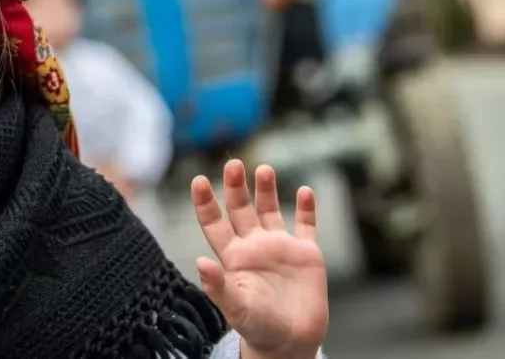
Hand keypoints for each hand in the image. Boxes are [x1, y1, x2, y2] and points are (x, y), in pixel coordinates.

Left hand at [191, 160, 327, 358]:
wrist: (290, 342)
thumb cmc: (257, 327)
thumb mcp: (235, 307)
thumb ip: (217, 286)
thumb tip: (200, 262)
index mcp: (232, 255)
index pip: (214, 222)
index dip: (205, 202)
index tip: (198, 180)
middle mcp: (253, 245)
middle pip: (240, 208)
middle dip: (236, 186)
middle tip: (233, 163)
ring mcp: (280, 247)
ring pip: (269, 210)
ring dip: (266, 189)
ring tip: (264, 169)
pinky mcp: (306, 254)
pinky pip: (306, 225)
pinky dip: (307, 208)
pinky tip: (304, 191)